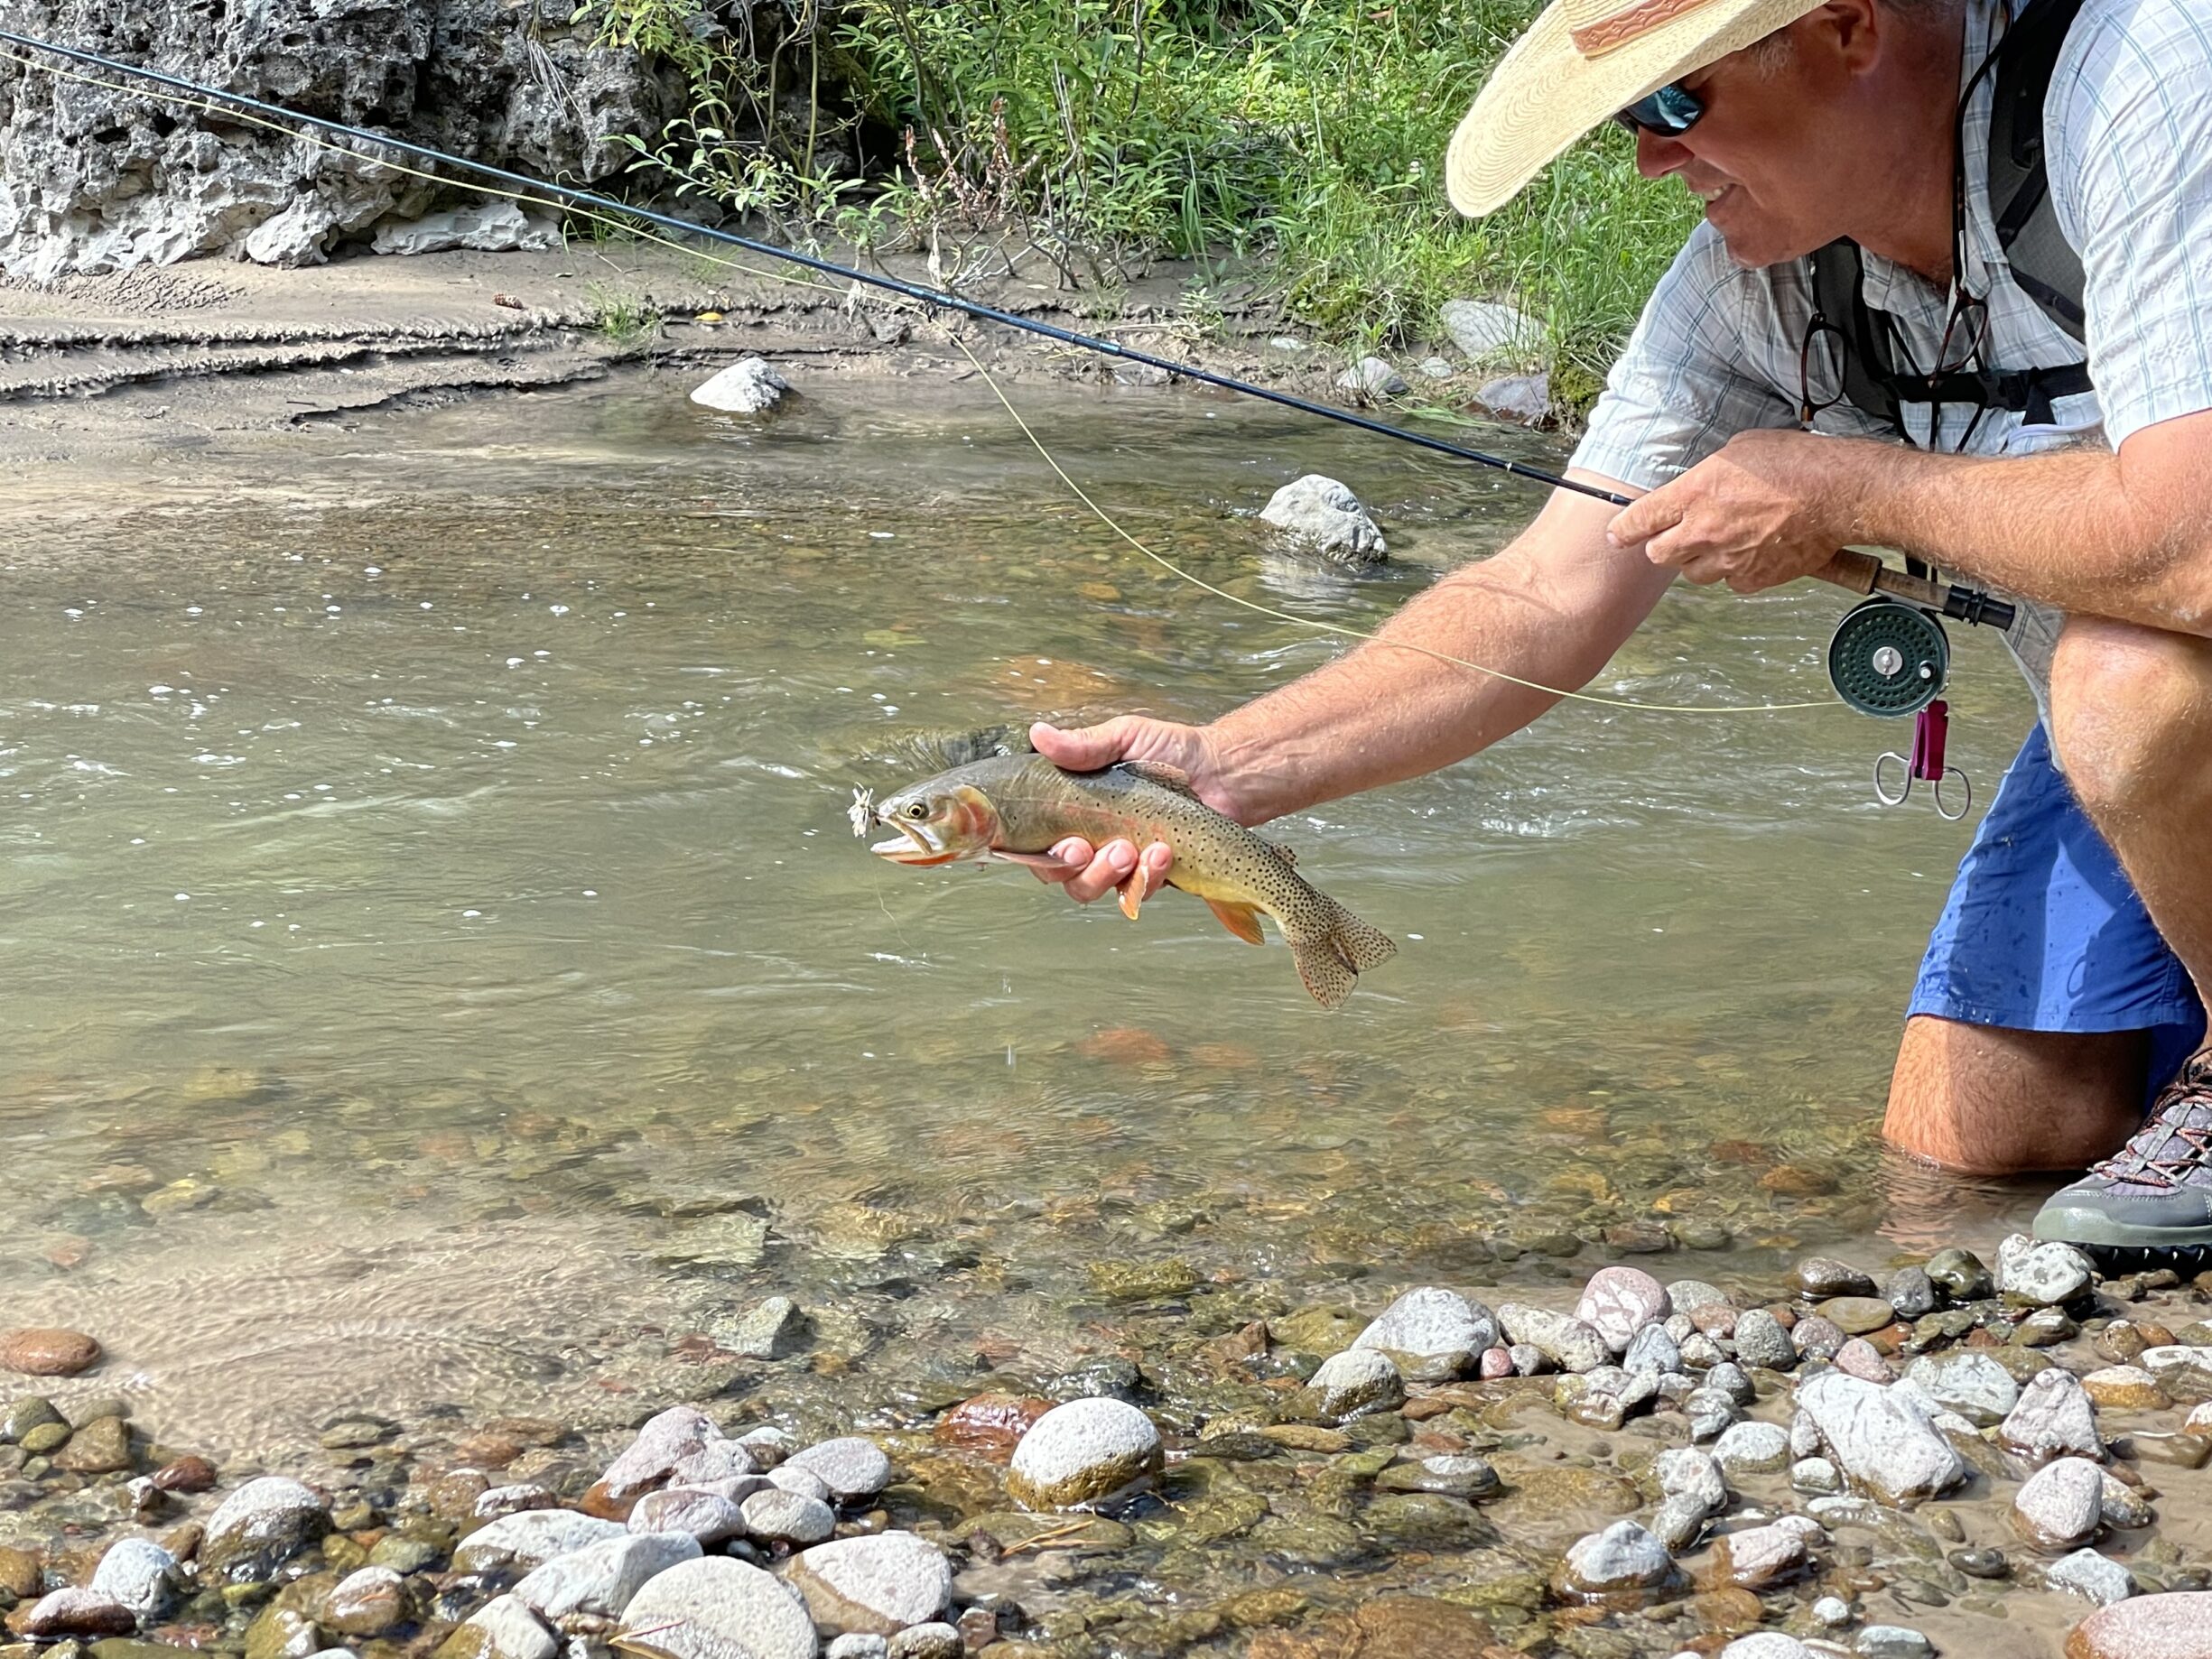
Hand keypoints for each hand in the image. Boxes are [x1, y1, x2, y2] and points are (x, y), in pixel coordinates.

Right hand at [1024, 716, 1229, 908]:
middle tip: (1087, 848)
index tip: (1064, 841)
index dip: (1037, 851)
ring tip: (1132, 850)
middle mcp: (1088, 838)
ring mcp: (1117, 861)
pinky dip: (1145, 878)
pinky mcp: (1148, 876)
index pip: (1036, 840)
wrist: (1221, 773)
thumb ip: (1083, 744)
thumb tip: (1039, 734)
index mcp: (1072, 807)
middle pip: (1057, 873)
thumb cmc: (1171, 752)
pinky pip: (1134, 892)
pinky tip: (1162, 853)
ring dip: (1105, 874)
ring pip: (1089, 888)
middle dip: (1069, 867)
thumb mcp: (1125, 737)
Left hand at [1606, 428, 1867, 592]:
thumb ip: (1710, 473)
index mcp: (1695, 493)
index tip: (1618, 535)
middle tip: (1678, 535)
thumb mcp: (1741, 450)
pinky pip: (1730, 582)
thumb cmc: (1797, 465)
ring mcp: (1727, 559)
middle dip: (1663, 545)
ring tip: (1725, 540)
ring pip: (1693, 573)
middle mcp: (1704, 530)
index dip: (1625, 530)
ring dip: (1700, 559)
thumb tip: (1700, 484)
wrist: (1839, 494)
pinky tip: (1751, 552)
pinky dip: (1734, 572)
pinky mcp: (1753, 578)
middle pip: (1659, 555)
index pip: (1640, 520)